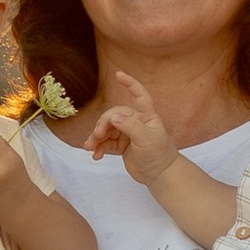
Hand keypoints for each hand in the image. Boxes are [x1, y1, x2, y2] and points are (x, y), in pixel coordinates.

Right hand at [87, 67, 176, 183]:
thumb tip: (113, 118)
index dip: (130, 84)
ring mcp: (127, 133)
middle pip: (114, 115)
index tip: (118, 74)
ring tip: (90, 147)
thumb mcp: (146, 140)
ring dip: (96, 137)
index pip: (139, 95)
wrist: (159, 175)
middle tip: (96, 136)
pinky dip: (99, 147)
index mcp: (146, 116)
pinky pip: (106, 142)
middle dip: (103, 124)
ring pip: (107, 129)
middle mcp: (135, 122)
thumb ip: (130, 127)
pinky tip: (95, 155)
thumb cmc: (159, 154)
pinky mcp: (121, 146)